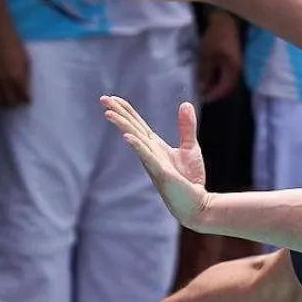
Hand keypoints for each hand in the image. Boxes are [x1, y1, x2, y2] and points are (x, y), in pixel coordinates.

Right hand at [0, 23, 30, 107]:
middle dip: (14, 104)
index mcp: (18, 78)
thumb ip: (25, 76)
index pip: (23, 97)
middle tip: (16, 102)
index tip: (27, 100)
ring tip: (5, 102)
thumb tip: (25, 89)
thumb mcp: (26, 61)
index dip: (26, 100)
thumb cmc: (15, 45)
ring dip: (1, 104)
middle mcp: (4, 82)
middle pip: (9, 102)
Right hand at [101, 95, 209, 227]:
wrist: (198, 204)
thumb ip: (186, 127)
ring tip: (109, 113)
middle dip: (118, 114)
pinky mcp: (162, 174)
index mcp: (154, 146)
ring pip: (135, 141)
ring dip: (123, 127)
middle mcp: (150, 153)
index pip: (137, 125)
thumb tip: (185, 104)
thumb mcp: (190, 147)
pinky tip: (127, 137)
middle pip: (131, 129)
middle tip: (102, 99)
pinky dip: (138, 147)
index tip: (112, 98)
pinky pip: (148, 158)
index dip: (125, 111)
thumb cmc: (191, 179)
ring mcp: (153, 163)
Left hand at [196, 10, 241, 102]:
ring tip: (202, 85)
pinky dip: (216, 76)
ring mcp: (236, 65)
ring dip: (215, 84)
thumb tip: (202, 88)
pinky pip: (225, 73)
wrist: (226, 19)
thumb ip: (205, 72)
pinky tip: (208, 75)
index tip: (200, 98)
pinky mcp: (233, 60)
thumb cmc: (217, 36)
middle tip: (199, 93)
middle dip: (213, 92)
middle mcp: (238, 70)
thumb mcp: (207, 54)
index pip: (223, 89)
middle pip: (226, 87)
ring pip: (226, 81)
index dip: (212, 95)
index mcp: (233, 70)